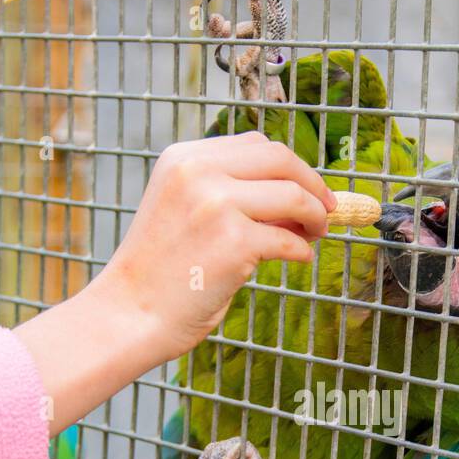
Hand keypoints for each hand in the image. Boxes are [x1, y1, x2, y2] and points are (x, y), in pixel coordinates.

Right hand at [98, 133, 335, 358]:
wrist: (130, 313)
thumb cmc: (161, 271)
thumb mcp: (187, 211)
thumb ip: (232, 195)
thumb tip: (298, 197)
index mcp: (184, 158)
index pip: (256, 145)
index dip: (291, 166)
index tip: (307, 188)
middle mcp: (198, 172)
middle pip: (280, 159)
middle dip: (313, 184)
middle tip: (327, 209)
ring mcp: (217, 205)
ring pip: (293, 196)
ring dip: (315, 216)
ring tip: (315, 234)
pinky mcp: (234, 242)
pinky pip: (289, 241)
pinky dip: (302, 251)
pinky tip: (299, 259)